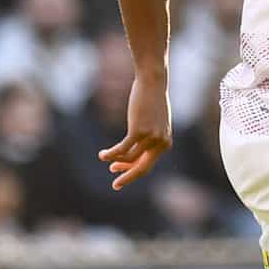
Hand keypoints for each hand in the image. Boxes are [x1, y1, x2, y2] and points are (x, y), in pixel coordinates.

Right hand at [100, 70, 173, 188]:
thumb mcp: (154, 121)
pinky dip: (111, 154)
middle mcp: (160, 143)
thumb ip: (149, 135)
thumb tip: (134, 150)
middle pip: (142, 168)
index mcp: (165, 143)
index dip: (131, 169)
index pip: (147, 163)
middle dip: (127, 177)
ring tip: (103, 156)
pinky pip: (122, 149)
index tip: (117, 169)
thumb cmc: (152, 100)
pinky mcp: (139, 131)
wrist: (153, 83)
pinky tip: (103, 155)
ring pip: (128, 158)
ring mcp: (151, 138)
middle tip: (116, 185)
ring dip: (114, 160)